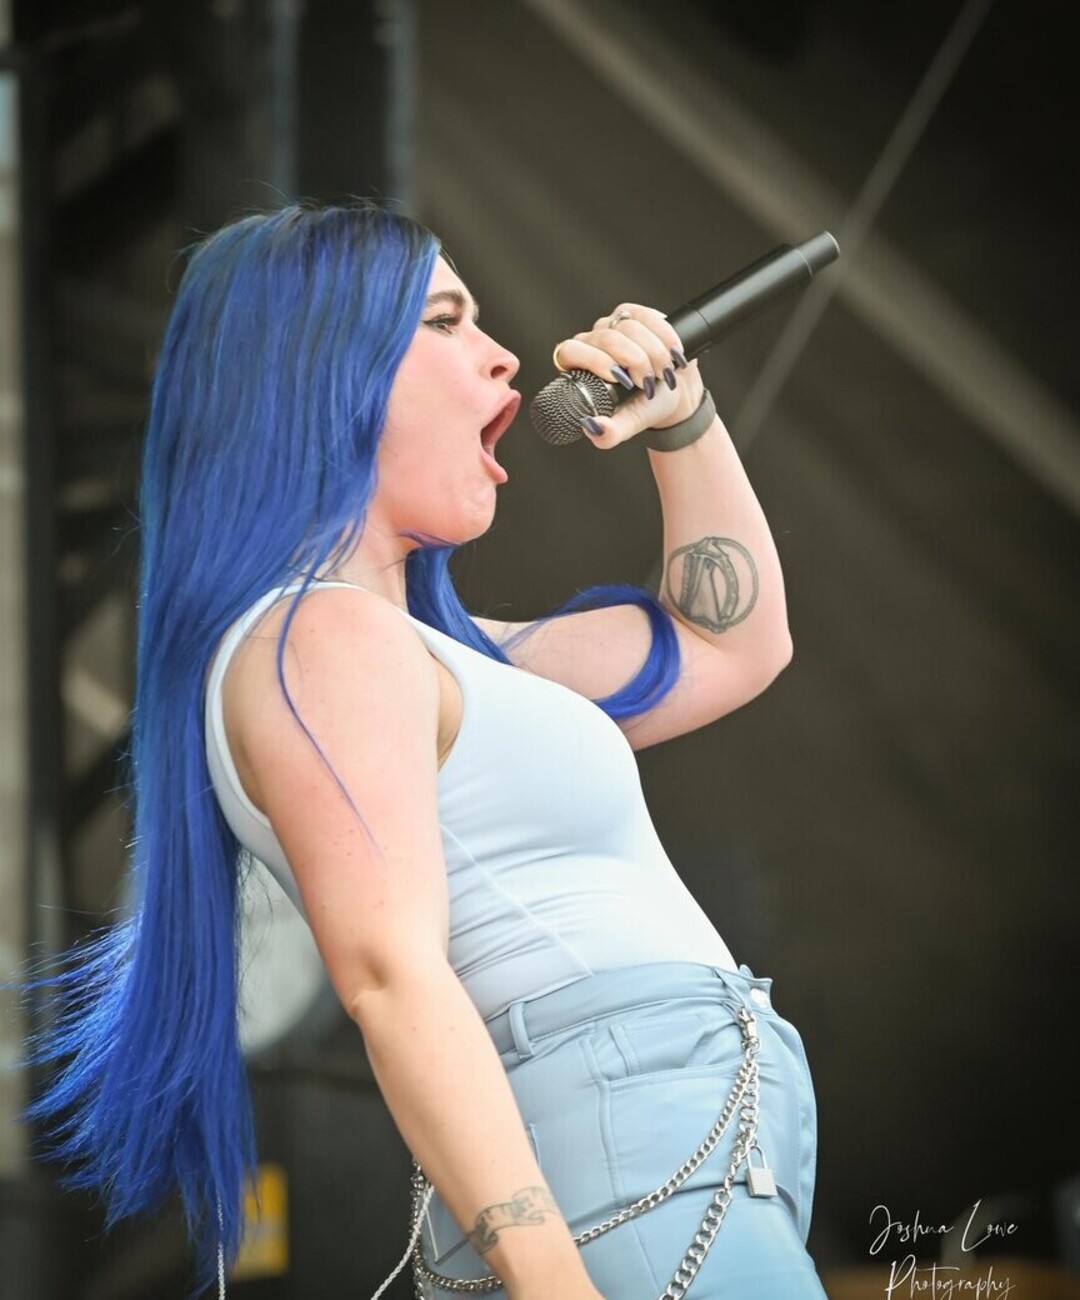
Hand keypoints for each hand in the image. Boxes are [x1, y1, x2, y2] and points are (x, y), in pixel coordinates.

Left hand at [552, 303, 704, 448]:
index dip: (596, 361)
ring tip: (661, 373)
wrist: (676, 393)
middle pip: (606, 338)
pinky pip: (649, 317)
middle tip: (647, 382)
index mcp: (579, 367)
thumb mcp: (629, 424)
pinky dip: (666, 338)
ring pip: (629, 326)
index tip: (621, 379)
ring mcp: (614, 324)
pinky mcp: (638, 314)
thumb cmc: (647, 407)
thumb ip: (608, 434)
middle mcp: (592, 341)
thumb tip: (591, 427)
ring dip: (653, 353)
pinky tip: (672, 355)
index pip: (571, 351)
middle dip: (634, 361)